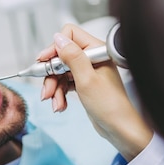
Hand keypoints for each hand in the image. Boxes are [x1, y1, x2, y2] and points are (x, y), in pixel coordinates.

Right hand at [38, 24, 152, 160]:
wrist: (119, 128)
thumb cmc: (110, 106)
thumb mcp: (87, 80)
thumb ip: (72, 57)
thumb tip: (59, 38)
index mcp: (96, 51)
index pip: (69, 36)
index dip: (54, 48)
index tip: (44, 62)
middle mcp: (91, 59)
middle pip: (61, 56)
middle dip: (51, 74)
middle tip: (47, 90)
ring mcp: (87, 72)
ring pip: (59, 72)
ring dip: (53, 88)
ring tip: (54, 102)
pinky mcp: (83, 84)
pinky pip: (64, 84)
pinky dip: (59, 94)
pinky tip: (60, 105)